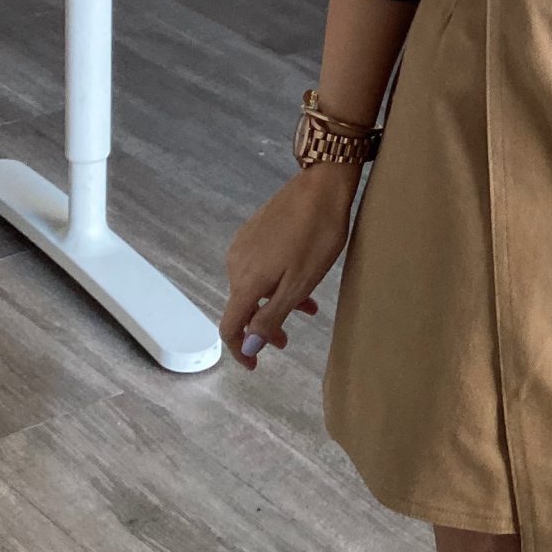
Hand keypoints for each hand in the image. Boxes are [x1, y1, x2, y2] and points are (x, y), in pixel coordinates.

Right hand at [221, 163, 359, 368]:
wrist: (321, 186)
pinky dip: (275, 282)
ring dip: (274, 303)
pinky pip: (259, 267)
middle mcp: (236, 264)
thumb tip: (246, 349)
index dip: (238, 350)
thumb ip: (271, 317)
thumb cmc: (317, 235)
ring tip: (307, 307)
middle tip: (287, 340)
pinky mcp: (254, 232)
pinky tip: (300, 279)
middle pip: (242, 307)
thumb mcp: (300, 283)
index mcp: (246, 280)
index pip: (230, 326)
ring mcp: (244, 245)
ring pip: (254, 286)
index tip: (254, 366)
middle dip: (262, 328)